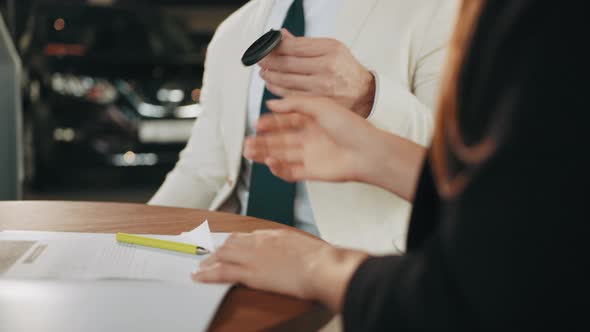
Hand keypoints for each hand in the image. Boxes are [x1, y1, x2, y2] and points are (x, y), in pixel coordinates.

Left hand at [192, 229, 367, 311]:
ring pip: (223, 254)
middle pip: (231, 242)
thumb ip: (293, 248)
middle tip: (208, 254)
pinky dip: (207, 274)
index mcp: (274, 234)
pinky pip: (222, 272)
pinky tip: (198, 276)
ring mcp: (253, 256)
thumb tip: (294, 255)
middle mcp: (260, 241)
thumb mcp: (306, 247)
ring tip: (200, 266)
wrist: (321, 267)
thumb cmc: (320, 260)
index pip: (248, 236)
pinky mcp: (250, 273)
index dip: (235, 241)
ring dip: (209, 260)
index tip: (229, 244)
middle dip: (218, 248)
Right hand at [244, 97, 383, 182]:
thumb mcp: (320, 105)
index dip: (270, 122)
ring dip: (264, 153)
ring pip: (281, 155)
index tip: (256, 123)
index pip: (285, 121)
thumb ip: (294, 104)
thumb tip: (271, 104)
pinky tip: (269, 161)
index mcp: (312, 120)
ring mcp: (309, 156)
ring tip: (249, 151)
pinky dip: (277, 168)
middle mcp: (309, 138)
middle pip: (279, 139)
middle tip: (247, 140)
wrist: (367, 151)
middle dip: (262, 140)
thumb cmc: (350, 126)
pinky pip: (289, 172)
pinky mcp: (311, 172)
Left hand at [258, 29, 374, 117]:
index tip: (267, 46)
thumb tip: (281, 35)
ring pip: (286, 80)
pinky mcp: (317, 103)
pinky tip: (271, 84)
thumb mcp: (331, 49)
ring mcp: (321, 87)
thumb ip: (305, 44)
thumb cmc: (346, 70)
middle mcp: (326, 68)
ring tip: (264, 71)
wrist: (363, 93)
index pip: (294, 46)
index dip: (275, 46)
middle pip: (287, 63)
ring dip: (270, 75)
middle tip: (261, 59)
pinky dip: (276, 89)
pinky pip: (290, 95)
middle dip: (269, 61)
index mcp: (330, 50)